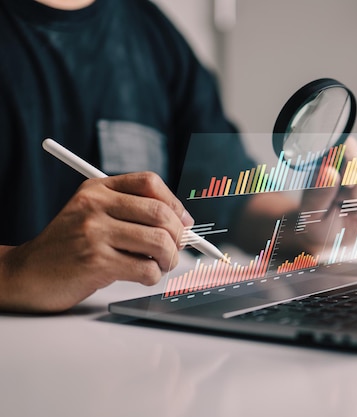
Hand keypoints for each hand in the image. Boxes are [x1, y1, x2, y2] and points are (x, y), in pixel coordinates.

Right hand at [0, 172, 193, 312]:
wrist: (27, 274)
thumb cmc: (69, 247)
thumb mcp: (93, 215)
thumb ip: (131, 212)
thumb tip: (184, 224)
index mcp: (97, 188)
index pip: (150, 182)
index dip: (175, 203)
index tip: (183, 222)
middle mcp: (95, 205)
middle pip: (161, 213)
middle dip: (178, 236)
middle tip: (175, 250)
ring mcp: (94, 232)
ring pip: (159, 241)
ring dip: (169, 259)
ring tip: (159, 265)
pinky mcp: (96, 262)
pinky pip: (147, 268)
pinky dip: (153, 276)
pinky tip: (141, 276)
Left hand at [292, 136, 356, 254]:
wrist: (330, 236)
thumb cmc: (316, 218)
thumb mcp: (311, 209)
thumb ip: (319, 192)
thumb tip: (331, 172)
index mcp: (333, 159)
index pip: (349, 145)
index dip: (350, 160)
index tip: (343, 183)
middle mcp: (355, 162)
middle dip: (350, 192)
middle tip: (337, 201)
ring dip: (356, 206)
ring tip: (346, 208)